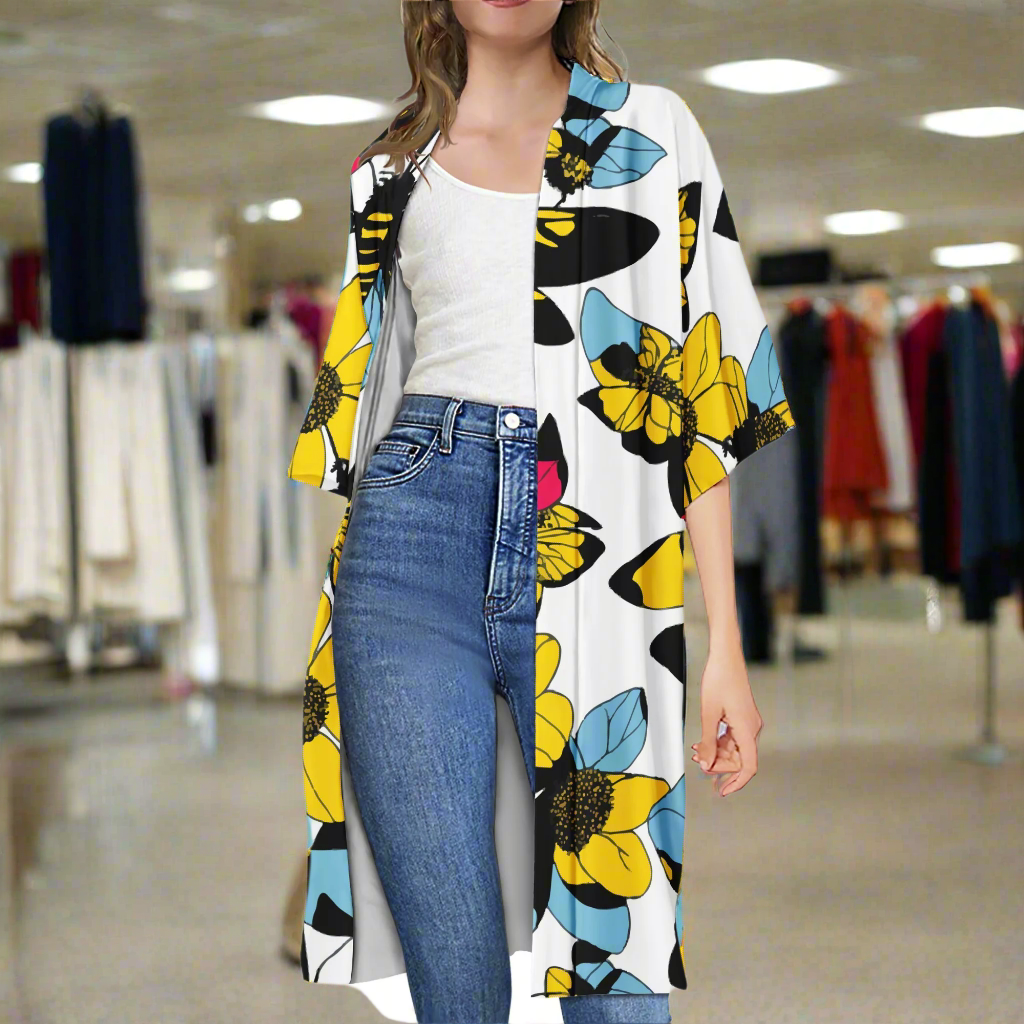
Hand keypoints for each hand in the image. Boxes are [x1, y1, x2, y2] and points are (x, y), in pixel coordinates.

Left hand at [691, 643, 762, 796]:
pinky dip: (718, 742)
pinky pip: (732, 738)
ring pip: (734, 749)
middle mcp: (752, 728)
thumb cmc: (717, 680)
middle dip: (718, 764)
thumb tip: (705, 766)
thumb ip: (707, 742)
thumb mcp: (708, 714)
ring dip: (716, 753)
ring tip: (694, 750)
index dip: (736, 783)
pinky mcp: (742, 716)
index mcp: (747, 730)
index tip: (721, 791)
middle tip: (695, 760)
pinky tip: (701, 741)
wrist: (725, 656)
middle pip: (739, 759)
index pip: (748, 767)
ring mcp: (748, 722)